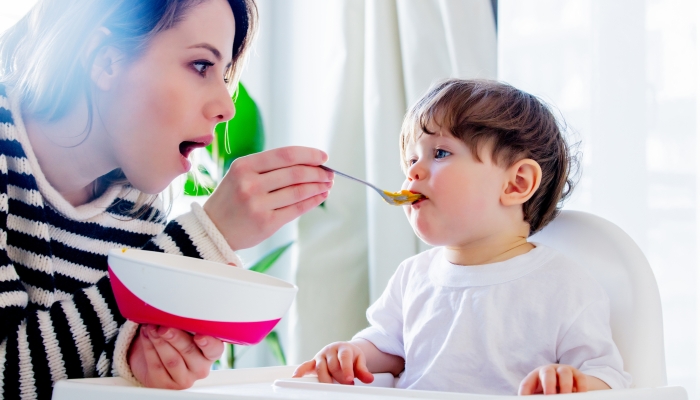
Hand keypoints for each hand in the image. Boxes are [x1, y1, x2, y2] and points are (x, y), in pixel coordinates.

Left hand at [128, 325, 222, 388]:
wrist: (157, 360)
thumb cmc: (177, 342)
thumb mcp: (187, 332)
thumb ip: (188, 325)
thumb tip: (179, 313)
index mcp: (210, 354)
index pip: (214, 349)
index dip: (208, 342)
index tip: (199, 336)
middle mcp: (200, 368)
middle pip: (189, 352)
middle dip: (175, 337)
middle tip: (164, 327)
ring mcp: (183, 379)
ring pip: (171, 359)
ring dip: (159, 341)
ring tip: (152, 328)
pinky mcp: (165, 384)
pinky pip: (156, 365)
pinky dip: (149, 347)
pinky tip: (147, 336)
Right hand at [204, 146, 332, 249]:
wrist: (213, 229)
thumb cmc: (233, 198)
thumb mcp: (242, 175)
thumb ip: (270, 168)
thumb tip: (311, 163)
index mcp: (244, 166)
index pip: (285, 155)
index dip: (309, 154)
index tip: (323, 156)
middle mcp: (250, 184)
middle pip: (296, 173)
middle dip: (318, 173)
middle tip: (329, 174)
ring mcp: (257, 205)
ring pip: (299, 191)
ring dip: (318, 187)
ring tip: (327, 185)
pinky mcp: (266, 223)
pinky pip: (296, 209)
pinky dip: (313, 201)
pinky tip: (320, 196)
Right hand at [292, 341, 373, 384]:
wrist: (343, 350)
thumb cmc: (351, 356)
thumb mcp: (360, 361)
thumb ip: (363, 370)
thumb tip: (369, 379)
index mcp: (343, 348)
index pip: (344, 358)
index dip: (346, 369)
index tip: (350, 380)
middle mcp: (330, 351)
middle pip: (332, 365)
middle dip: (339, 377)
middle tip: (346, 385)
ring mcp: (321, 356)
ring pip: (320, 368)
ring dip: (325, 379)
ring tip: (331, 387)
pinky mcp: (313, 362)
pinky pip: (305, 366)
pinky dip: (300, 371)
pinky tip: (296, 377)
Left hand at [519, 364, 590, 394]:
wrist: (568, 383)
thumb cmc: (550, 390)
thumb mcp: (542, 394)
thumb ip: (537, 398)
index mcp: (535, 377)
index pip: (527, 383)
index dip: (525, 391)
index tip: (525, 399)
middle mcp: (548, 371)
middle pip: (546, 373)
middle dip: (548, 384)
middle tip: (550, 395)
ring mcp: (563, 371)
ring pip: (564, 372)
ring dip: (565, 385)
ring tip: (566, 396)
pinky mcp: (577, 374)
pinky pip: (580, 378)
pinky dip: (581, 386)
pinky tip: (580, 394)